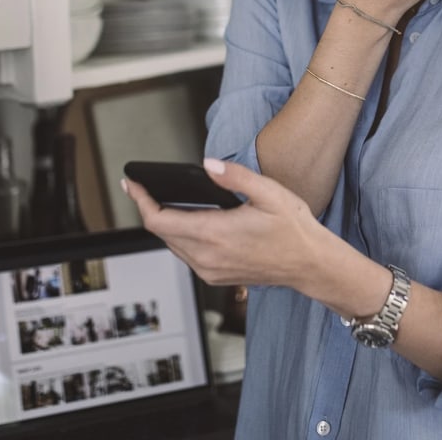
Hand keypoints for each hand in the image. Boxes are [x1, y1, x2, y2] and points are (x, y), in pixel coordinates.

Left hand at [123, 159, 325, 287]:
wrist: (310, 265)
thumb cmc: (293, 229)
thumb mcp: (268, 192)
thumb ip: (235, 177)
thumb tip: (208, 164)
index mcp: (215, 234)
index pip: (159, 220)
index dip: (141, 200)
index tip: (132, 184)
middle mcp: (207, 257)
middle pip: (161, 232)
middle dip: (149, 208)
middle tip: (142, 187)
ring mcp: (210, 270)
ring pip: (172, 245)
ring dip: (164, 224)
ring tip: (161, 201)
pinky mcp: (216, 277)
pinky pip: (186, 255)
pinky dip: (180, 237)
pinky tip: (187, 222)